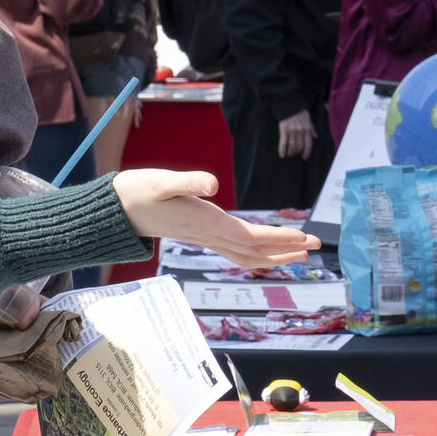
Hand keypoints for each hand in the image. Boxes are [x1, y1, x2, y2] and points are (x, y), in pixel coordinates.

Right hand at [112, 170, 318, 266]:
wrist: (119, 210)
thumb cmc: (139, 192)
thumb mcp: (162, 181)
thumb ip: (188, 181)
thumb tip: (211, 185)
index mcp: (206, 223)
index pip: (250, 236)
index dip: (278, 238)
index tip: (303, 237)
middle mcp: (210, 235)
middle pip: (255, 250)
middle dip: (287, 249)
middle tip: (316, 245)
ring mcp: (206, 238)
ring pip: (247, 254)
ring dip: (276, 254)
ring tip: (301, 251)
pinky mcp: (202, 235)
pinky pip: (236, 250)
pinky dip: (256, 253)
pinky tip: (267, 251)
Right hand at [276, 111, 315, 158]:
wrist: (290, 104)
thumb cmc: (300, 112)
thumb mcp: (308, 119)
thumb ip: (311, 129)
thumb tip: (315, 136)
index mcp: (307, 129)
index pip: (308, 144)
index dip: (307, 153)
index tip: (304, 157)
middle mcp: (300, 131)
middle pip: (300, 147)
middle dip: (297, 152)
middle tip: (294, 154)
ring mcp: (292, 131)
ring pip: (292, 146)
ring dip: (291, 152)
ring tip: (289, 154)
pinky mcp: (284, 129)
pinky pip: (283, 142)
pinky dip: (282, 149)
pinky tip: (281, 155)